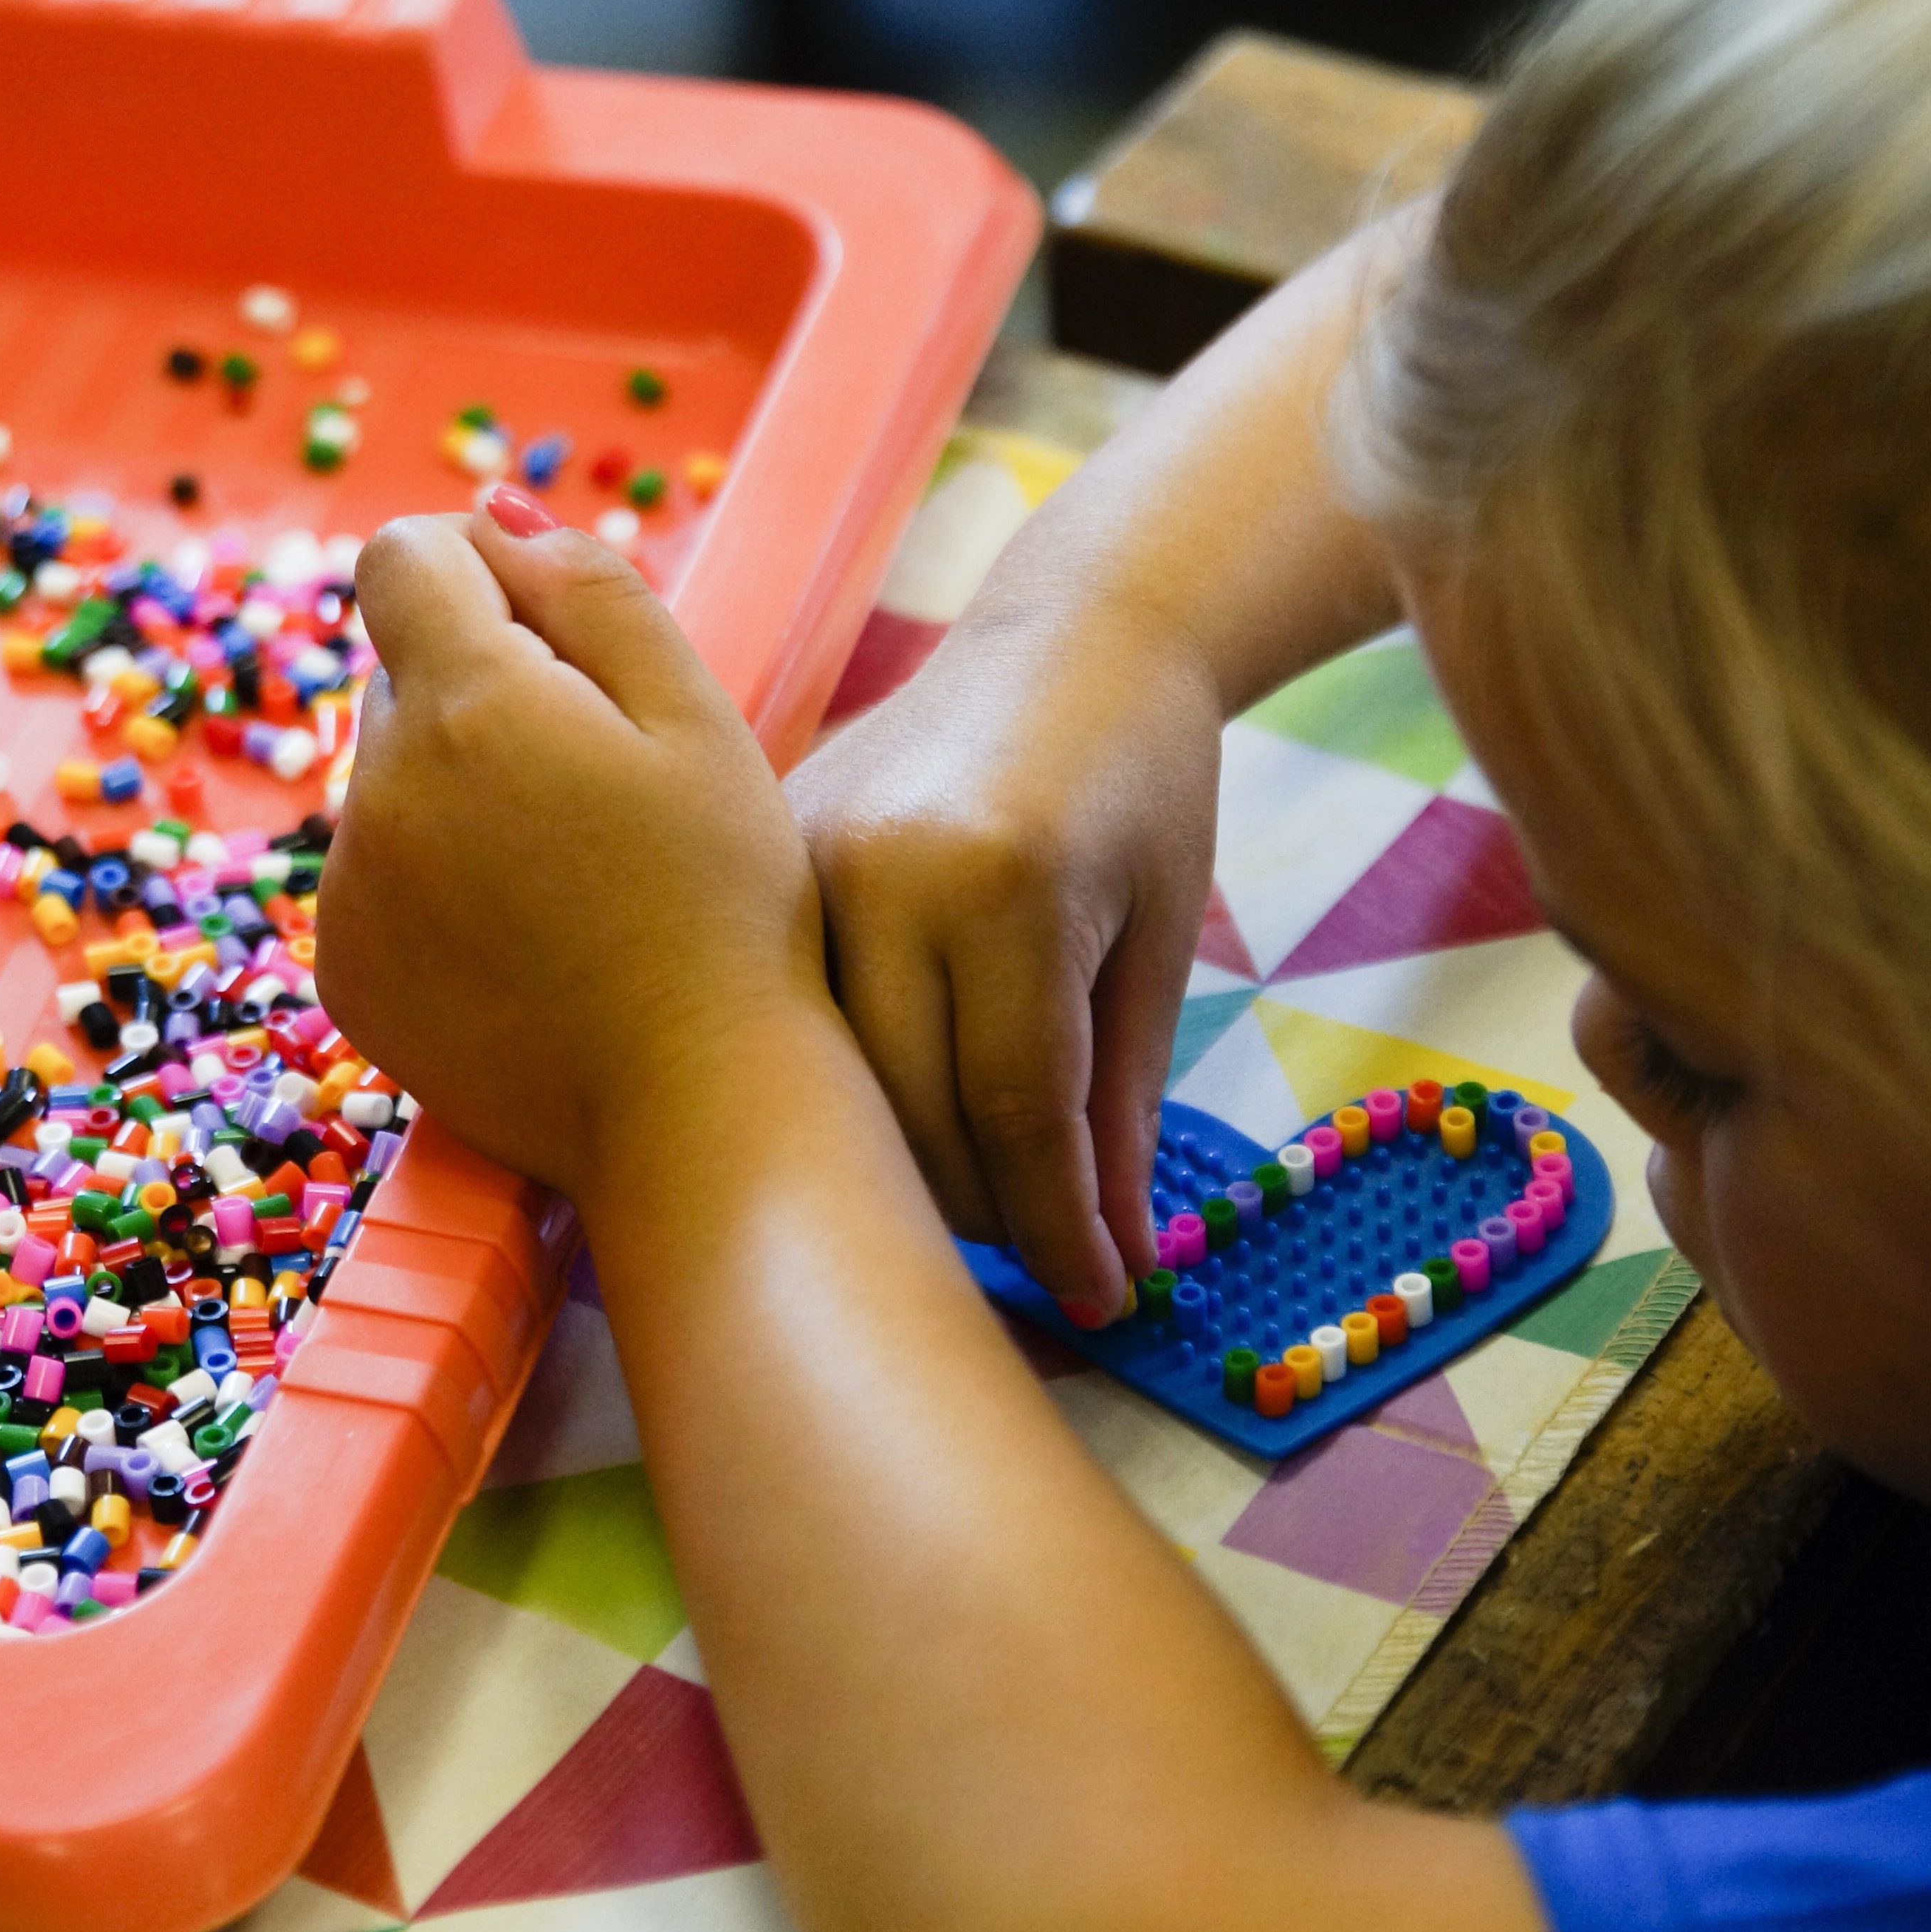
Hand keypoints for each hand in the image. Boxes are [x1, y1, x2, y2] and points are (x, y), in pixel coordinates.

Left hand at [316, 499, 827, 1199]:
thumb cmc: (727, 903)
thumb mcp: (696, 715)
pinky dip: (440, 887)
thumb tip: (495, 514)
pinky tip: (534, 940)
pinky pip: (380, 879)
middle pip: (405, 675)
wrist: (699, 1106)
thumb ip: (591, 588)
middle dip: (487, 692)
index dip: (479, 566)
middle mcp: (378, 791)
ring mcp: (352, 891)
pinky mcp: (348, 974)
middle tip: (603, 782)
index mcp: (468, 705)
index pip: (404, 558)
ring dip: (465, 792)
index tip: (551, 626)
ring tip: (576, 875)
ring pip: (394, 781)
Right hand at [787, 608, 1223, 1313]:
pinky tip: (902, 1116)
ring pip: (836, 1082)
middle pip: (909, 1115)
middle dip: (986, 1215)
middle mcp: (883, 870)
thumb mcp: (1159, 943)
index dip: (1060, 1229)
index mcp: (1005, 885)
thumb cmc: (1144, 784)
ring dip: (909, 1162)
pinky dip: (850, 1080)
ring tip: (982, 1202)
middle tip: (1046, 1263)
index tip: (1103, 1300)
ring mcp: (806, 858)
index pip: (1015, 1115)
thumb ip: (1122, 1110)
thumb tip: (1115, 1265)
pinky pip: (794, 1011)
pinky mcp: (771, 852)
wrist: (1075, 632)